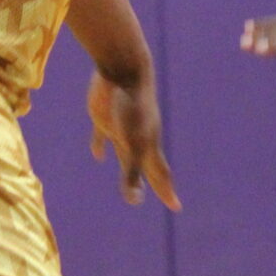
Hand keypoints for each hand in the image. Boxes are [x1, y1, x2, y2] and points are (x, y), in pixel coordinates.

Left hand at [88, 67, 180, 210]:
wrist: (122, 67)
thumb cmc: (129, 106)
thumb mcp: (130, 143)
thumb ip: (131, 173)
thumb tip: (135, 200)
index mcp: (148, 146)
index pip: (160, 175)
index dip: (166, 192)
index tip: (176, 208)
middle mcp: (138, 139)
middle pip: (148, 168)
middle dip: (157, 185)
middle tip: (168, 198)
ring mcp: (121, 128)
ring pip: (127, 155)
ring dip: (130, 171)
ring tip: (137, 184)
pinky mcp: (103, 118)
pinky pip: (102, 138)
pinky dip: (100, 148)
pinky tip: (98, 156)